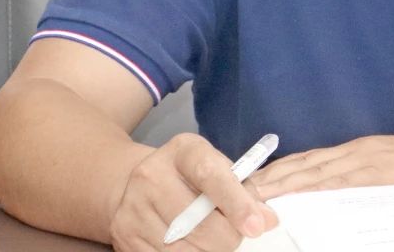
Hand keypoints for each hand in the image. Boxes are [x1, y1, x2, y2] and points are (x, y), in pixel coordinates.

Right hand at [109, 133, 278, 250]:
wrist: (136, 186)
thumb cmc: (189, 176)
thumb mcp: (215, 167)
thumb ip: (243, 188)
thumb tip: (266, 219)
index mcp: (183, 151)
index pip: (211, 175)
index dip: (237, 203)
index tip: (257, 226)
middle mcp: (152, 176)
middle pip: (202, 222)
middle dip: (228, 236)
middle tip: (234, 234)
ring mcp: (134, 208)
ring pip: (187, 249)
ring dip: (211, 251)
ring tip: (214, 241)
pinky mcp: (126, 238)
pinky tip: (194, 247)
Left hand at [250, 128, 393, 199]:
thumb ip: (368, 185)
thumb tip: (343, 205)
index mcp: (360, 151)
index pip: (308, 161)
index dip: (279, 171)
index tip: (252, 182)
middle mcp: (358, 152)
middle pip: (303, 164)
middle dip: (269, 177)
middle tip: (237, 189)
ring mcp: (369, 160)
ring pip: (314, 171)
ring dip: (282, 183)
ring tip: (253, 194)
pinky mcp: (381, 172)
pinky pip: (341, 182)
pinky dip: (315, 189)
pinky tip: (297, 198)